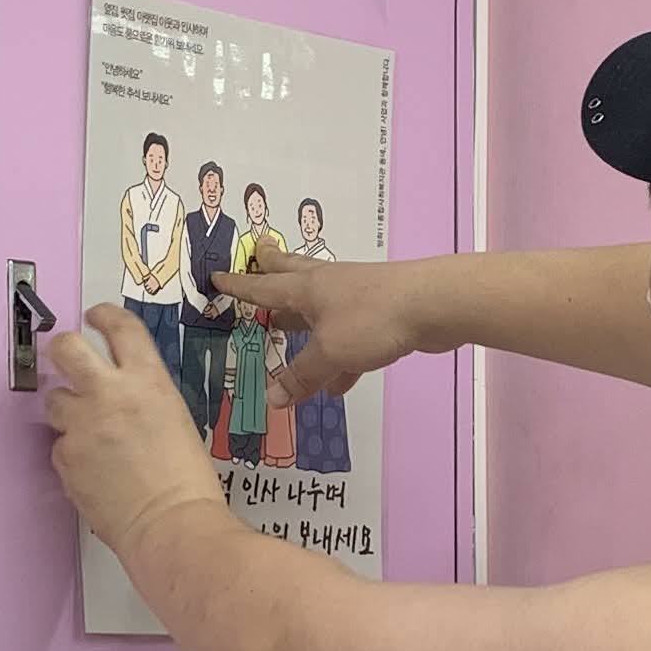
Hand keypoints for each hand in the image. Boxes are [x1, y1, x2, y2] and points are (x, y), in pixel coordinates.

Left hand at [41, 304, 226, 555]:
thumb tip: (125, 395)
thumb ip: (145, 397)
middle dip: (63, 348)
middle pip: (67, 347)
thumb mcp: (176, 418)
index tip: (94, 316)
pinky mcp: (66, 456)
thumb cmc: (186, 482)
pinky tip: (93, 470)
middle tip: (65, 356)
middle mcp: (111, 394)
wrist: (171, 523)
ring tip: (86, 431)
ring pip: (54, 399)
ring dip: (65, 410)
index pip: (119, 327)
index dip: (103, 315)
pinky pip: (60, 446)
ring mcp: (83, 424)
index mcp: (148, 381)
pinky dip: (72, 454)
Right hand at [219, 245, 435, 403]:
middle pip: (292, 274)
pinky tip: (336, 386)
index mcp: (306, 289)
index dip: (238, 285)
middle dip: (272, 266)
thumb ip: (301, 377)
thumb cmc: (371, 320)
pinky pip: (347, 338)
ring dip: (302, 318)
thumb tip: (271, 400)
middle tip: (257, 251)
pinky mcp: (379, 317)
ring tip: (285, 326)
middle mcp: (327, 287)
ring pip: (320, 308)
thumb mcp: (330, 353)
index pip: (262, 286)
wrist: (432, 306)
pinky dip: (338, 358)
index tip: (217, 275)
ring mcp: (354, 299)